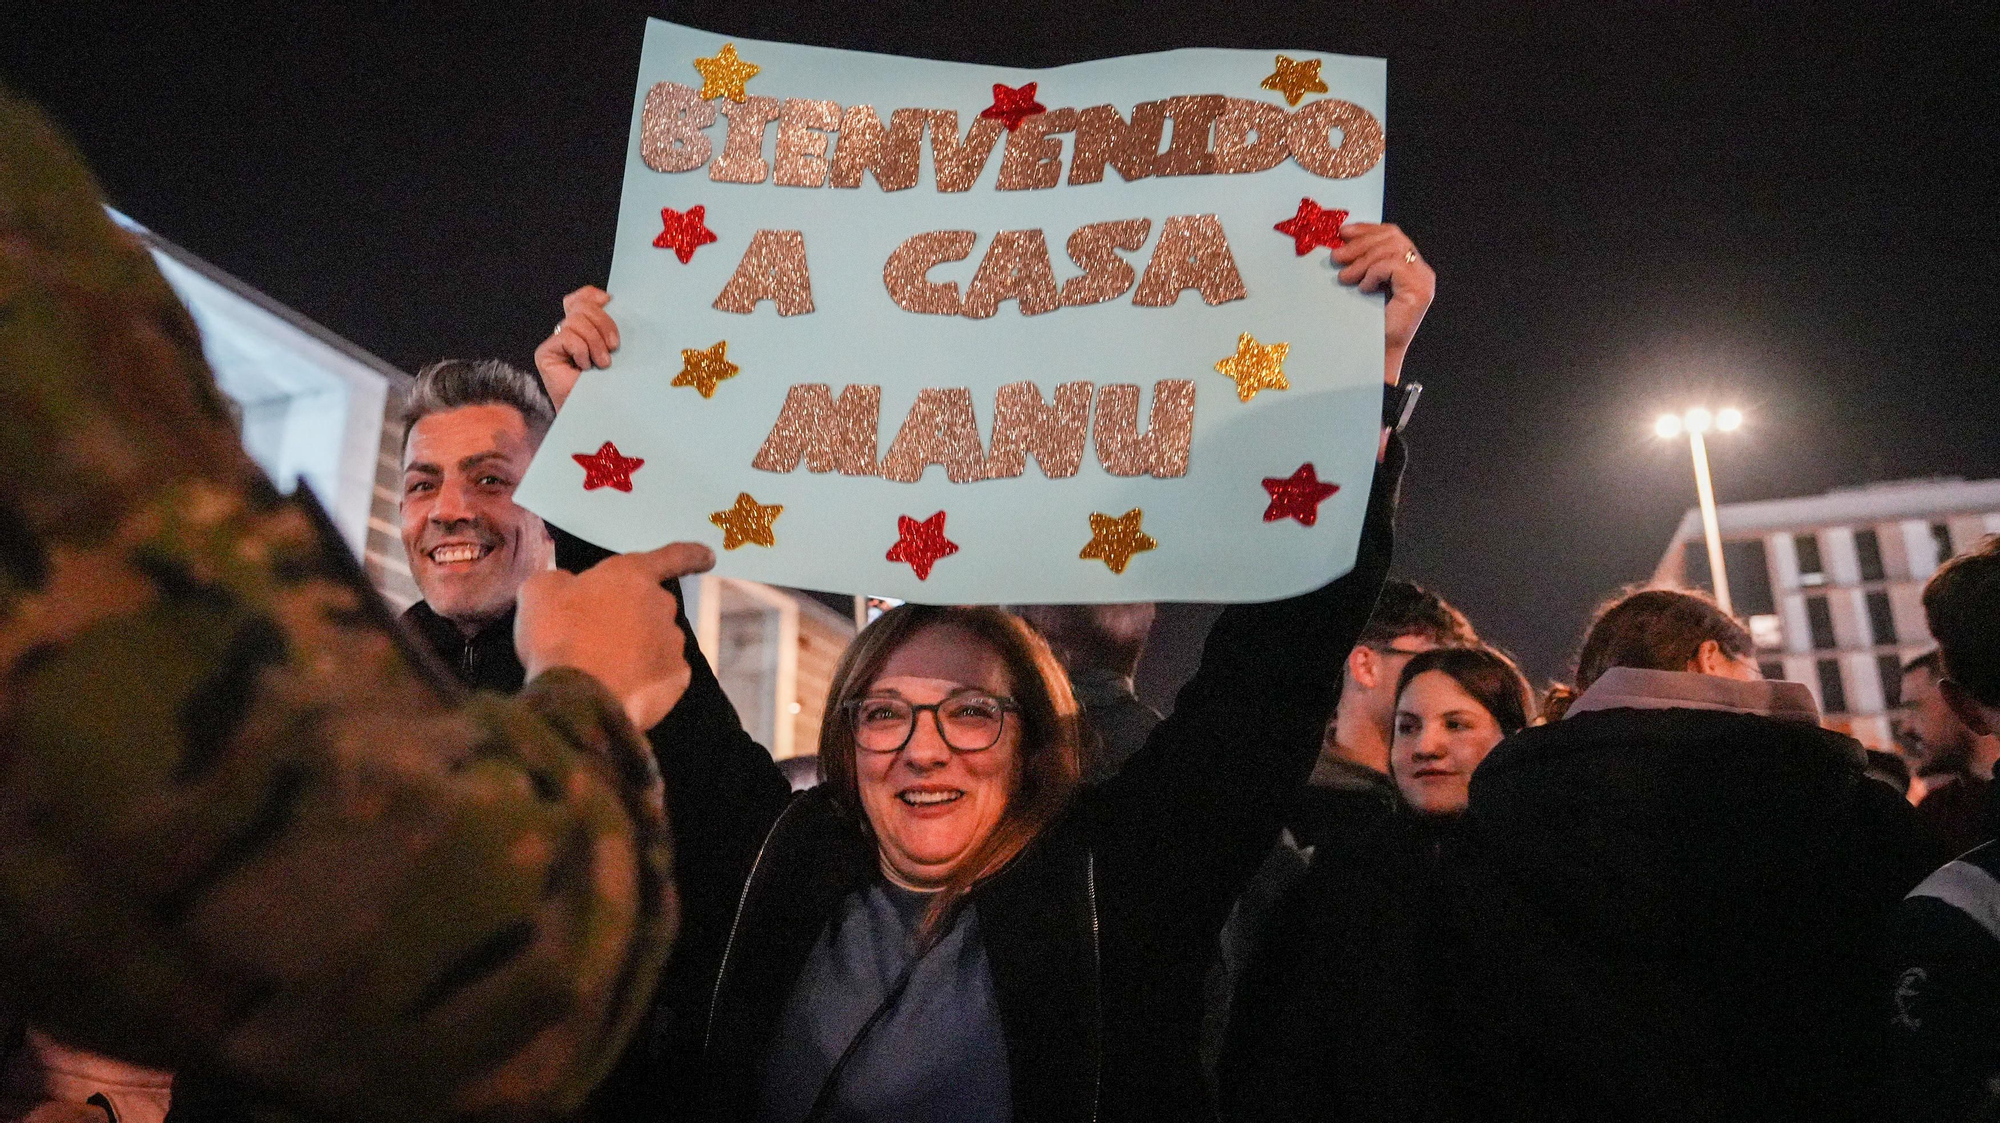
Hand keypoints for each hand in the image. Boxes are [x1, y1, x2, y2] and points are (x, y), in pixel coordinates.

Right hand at [516, 542, 714, 730]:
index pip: (670, 556)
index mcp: (632, 576)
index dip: (690, 554)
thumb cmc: (557, 635)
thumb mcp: (541, 591)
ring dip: (638, 650)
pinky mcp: (676, 680)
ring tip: (604, 668)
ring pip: (658, 642)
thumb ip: (563, 581)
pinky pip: (662, 674)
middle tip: (599, 636)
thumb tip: (571, 588)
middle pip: (654, 606)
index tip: (709, 555)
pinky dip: (646, 679)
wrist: (576, 697)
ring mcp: (673, 644)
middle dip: (633, 617)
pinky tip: (621, 688)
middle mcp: (662, 606)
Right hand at [533, 286, 620, 409]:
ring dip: (595, 342)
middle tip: (614, 347)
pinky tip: (584, 367)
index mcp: (584, 329)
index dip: (593, 295)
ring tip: (602, 363)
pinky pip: (567, 336)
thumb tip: (611, 301)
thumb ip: (609, 328)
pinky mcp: (545, 353)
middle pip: (582, 306)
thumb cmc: (609, 387)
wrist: (596, 414)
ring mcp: (555, 343)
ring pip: (576, 320)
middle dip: (604, 323)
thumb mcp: (615, 350)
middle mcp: (566, 332)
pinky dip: (582, 350)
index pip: (582, 298)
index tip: (609, 302)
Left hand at [1331, 223, 1434, 386]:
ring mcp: (1423, 280)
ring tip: (1345, 277)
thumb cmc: (1370, 324)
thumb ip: (1364, 262)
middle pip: (1392, 237)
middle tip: (1336, 257)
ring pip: (1390, 249)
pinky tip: (1364, 288)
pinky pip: (1391, 266)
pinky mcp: (1419, 290)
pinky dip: (1372, 274)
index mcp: (1411, 266)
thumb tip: (1342, 239)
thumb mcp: (1364, 283)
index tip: (1343, 233)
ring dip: (1361, 261)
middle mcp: (1422, 271)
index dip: (1367, 229)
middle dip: (1360, 244)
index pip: (1392, 234)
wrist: (1378, 355)